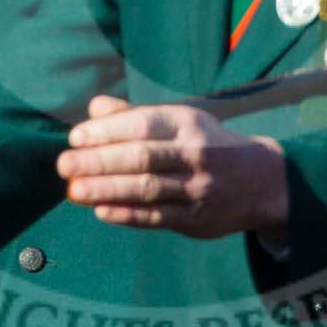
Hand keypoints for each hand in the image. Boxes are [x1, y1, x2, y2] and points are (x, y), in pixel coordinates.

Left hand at [56, 96, 287, 239]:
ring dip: (106, 190)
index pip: (142, 124)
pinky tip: (101, 211)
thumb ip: (135, 115)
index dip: (106, 131)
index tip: (76, 137)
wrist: (261, 181)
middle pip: (141, 157)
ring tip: (74, 191)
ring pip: (147, 189)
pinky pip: (158, 217)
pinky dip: (128, 215)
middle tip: (64, 165)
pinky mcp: (196, 218)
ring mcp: (197, 187)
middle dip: (99, 161)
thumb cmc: (207, 145)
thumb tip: (94, 108)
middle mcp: (194, 153)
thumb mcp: (181, 121)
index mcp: (187, 123)